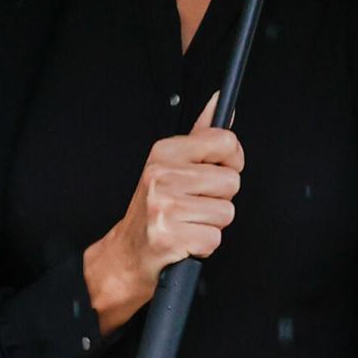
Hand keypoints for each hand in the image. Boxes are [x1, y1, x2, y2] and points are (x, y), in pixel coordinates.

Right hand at [83, 93, 242, 335]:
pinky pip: (214, 239)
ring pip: (226, 212)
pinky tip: (184, 241)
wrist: (126, 255)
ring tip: (187, 223)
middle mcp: (161, 176)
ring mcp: (164, 206)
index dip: (231, 162)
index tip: (216, 173)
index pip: (225, 142)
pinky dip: (204, 246)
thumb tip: (221, 103)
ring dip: (212, 224)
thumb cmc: (154, 211)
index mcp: (164, 153)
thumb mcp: (171, 166)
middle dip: (220, 199)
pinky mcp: (169, 236)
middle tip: (193, 206)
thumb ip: (201, 136)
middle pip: (231, 181)